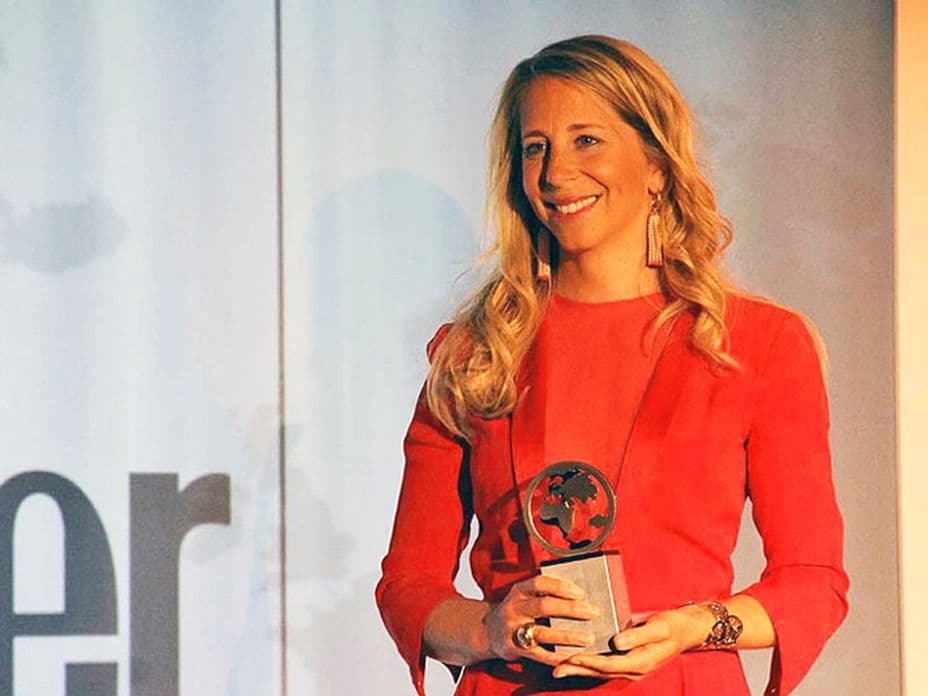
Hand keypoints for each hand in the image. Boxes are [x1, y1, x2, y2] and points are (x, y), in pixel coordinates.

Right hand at [482, 575, 599, 666]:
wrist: (488, 631)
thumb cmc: (517, 610)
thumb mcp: (524, 595)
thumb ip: (546, 592)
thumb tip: (579, 592)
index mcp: (519, 591)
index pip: (540, 583)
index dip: (560, 587)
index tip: (580, 592)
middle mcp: (514, 608)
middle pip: (544, 606)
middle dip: (571, 609)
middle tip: (593, 612)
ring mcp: (513, 629)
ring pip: (542, 632)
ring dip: (567, 635)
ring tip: (588, 637)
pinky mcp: (514, 649)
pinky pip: (539, 654)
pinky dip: (557, 657)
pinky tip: (573, 656)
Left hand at [551, 604, 710, 680]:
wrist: (687, 629)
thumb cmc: (673, 625)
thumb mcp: (659, 627)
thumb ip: (637, 635)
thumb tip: (616, 643)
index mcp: (641, 662)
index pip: (609, 664)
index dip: (590, 662)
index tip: (572, 657)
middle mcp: (634, 669)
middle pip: (600, 672)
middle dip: (577, 670)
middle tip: (555, 669)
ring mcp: (631, 667)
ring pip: (600, 671)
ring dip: (580, 670)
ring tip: (558, 667)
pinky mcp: (627, 661)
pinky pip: (605, 665)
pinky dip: (589, 664)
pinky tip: (575, 659)